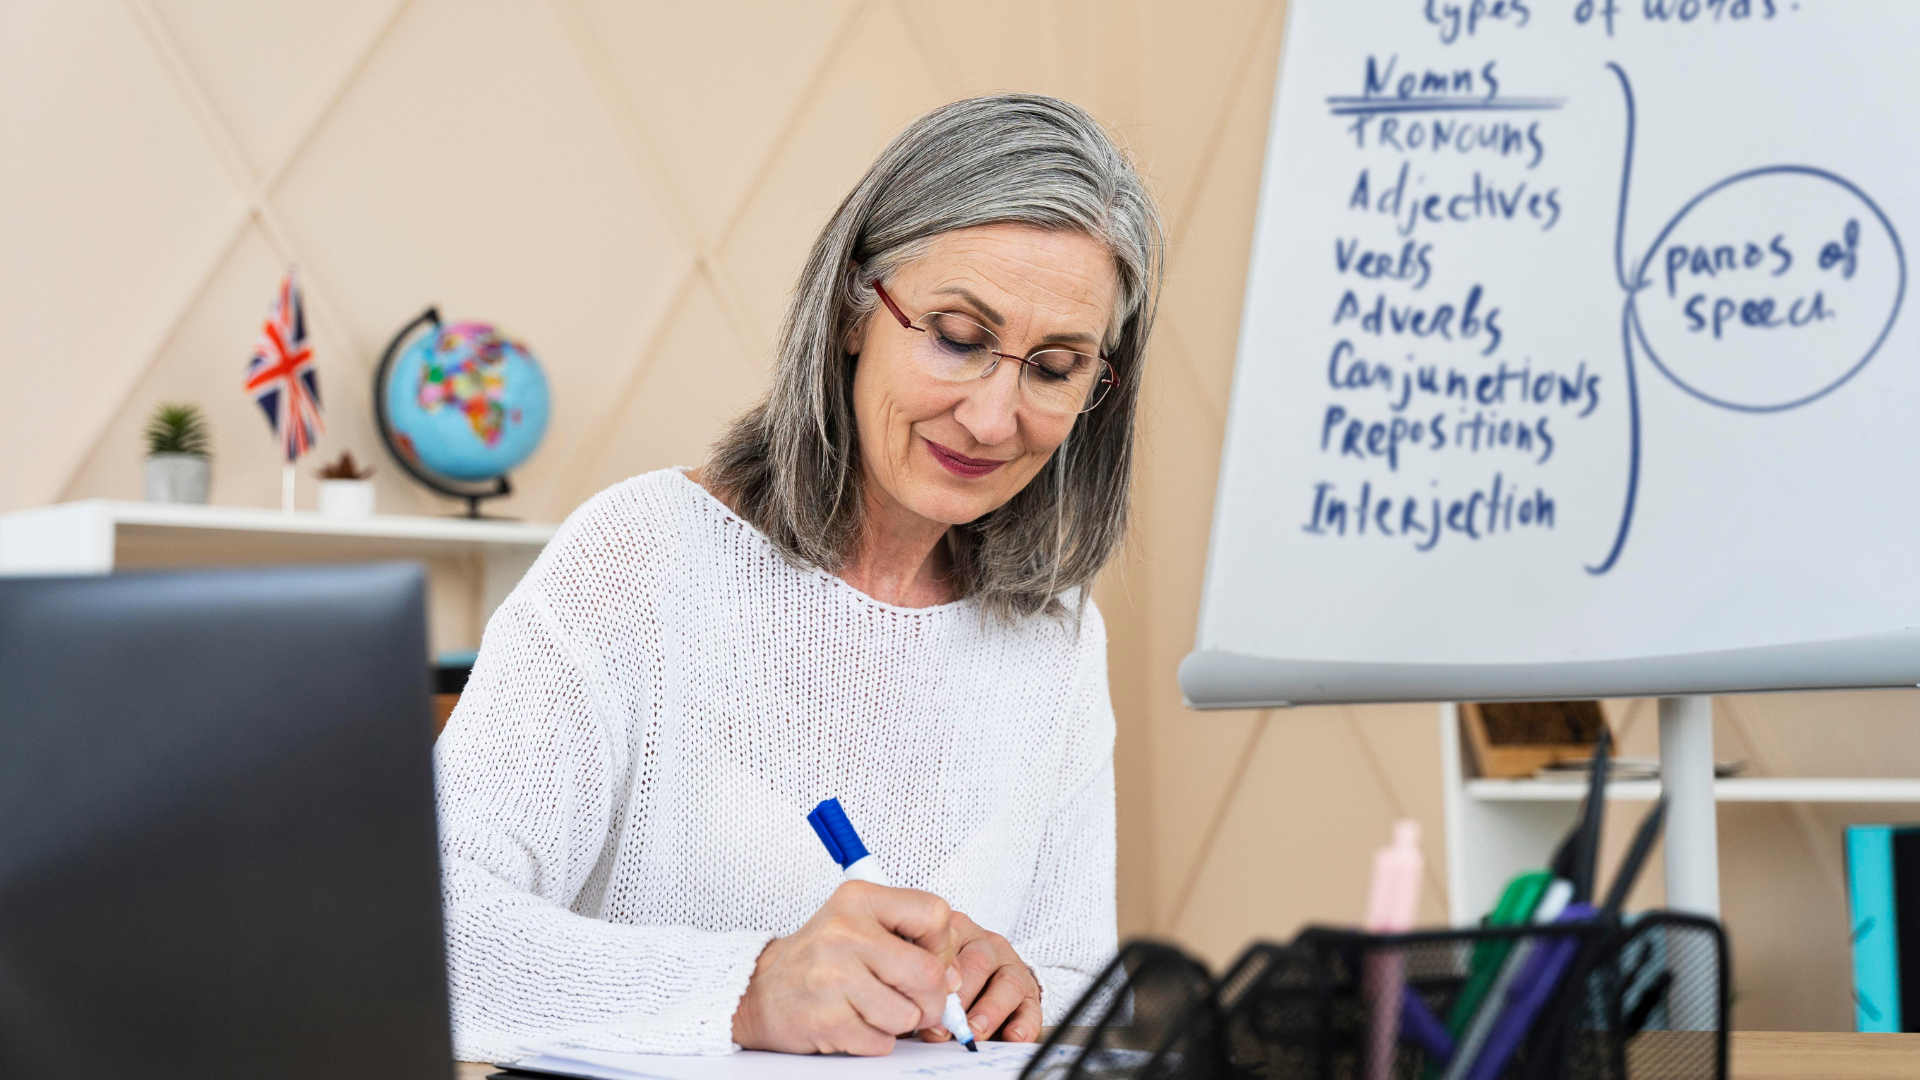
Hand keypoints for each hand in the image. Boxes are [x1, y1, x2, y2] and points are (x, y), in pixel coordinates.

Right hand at [732, 880, 961, 1054]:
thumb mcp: (860, 924)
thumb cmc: (819, 958)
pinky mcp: (827, 1019)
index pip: (934, 914)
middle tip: (918, 1002)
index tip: (931, 960)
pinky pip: (882, 1042)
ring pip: (908, 1014)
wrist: (760, 989)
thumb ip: (910, 939)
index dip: (943, 947)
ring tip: (874, 1008)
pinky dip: (876, 1040)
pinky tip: (854, 1022)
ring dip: (899, 1022)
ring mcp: (833, 976)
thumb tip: (954, 978)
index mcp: (859, 899)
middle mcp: (844, 932)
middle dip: (932, 999)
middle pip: (928, 974)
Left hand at [917, 911, 1041, 1043]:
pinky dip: (1023, 1025)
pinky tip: (1012, 1038)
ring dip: (990, 1011)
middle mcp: (987, 945)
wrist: (986, 975)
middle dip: (962, 997)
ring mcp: (1012, 966)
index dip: (937, 973)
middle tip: (948, 1024)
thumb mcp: (932, 969)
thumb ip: (922, 988)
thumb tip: (913, 1020)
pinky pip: (1031, 1007)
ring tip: (975, 1032)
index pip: (948, 942)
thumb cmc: (947, 975)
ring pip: (1008, 983)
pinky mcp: (1031, 992)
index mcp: (958, 932)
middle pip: (979, 962)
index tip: (924, 1001)